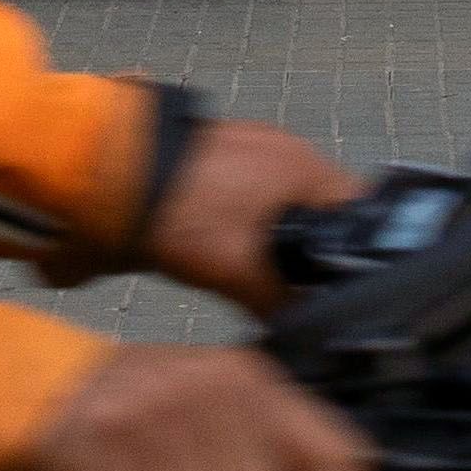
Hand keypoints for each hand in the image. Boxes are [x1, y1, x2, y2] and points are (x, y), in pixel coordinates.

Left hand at [141, 119, 361, 316]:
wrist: (110, 172)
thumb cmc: (175, 207)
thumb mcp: (236, 272)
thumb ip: (278, 302)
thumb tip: (300, 327)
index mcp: (306, 167)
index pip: (360, 211)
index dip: (358, 251)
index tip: (347, 281)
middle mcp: (287, 148)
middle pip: (324, 207)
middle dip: (314, 246)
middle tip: (301, 280)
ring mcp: (254, 144)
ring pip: (286, 199)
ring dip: (278, 230)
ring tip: (258, 262)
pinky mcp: (222, 151)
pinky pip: (254, 188)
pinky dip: (249, 214)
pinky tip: (228, 238)